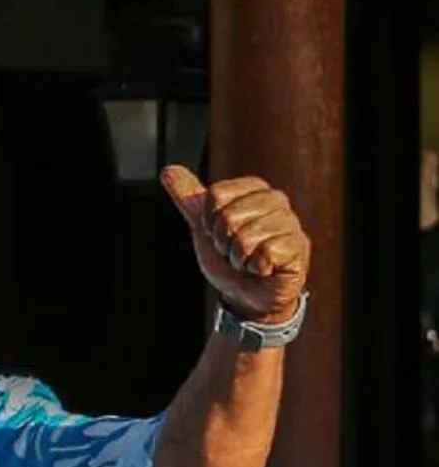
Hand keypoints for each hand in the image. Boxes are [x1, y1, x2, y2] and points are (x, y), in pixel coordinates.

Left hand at [162, 165, 310, 321]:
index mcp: (255, 189)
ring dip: (238, 258)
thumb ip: (189, 199)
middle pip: (229, 216)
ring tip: (249, 262)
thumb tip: (168, 170)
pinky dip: (256, 267)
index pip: (216, 195)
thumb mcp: (204, 227)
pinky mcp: (298, 247)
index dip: (209, 222)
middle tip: (234, 251)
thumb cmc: (228, 259)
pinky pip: (266, 252)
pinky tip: (264, 269)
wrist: (245, 296)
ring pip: (246, 237)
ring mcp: (291, 223)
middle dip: (223, 242)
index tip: (219, 234)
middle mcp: (277, 201)